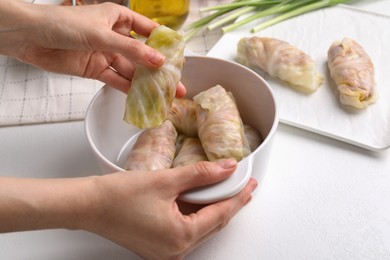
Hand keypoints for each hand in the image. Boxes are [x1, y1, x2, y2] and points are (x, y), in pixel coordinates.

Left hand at [0, 1, 185, 95]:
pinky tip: (142, 98)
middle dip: (158, 70)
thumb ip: (132, 50)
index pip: (148, 30)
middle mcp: (115, 36)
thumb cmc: (63, 24)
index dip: (164, 44)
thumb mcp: (103, 35)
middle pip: (142, 55)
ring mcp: (106, 54)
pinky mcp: (96, 69)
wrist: (31, 38)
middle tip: (175, 83)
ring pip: (131, 70)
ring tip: (163, 95)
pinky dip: (128, 89)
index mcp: (118, 18)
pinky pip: (116, 80)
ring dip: (146, 83)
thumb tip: (158, 61)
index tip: (178, 58)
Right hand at [86, 159, 256, 258]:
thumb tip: (226, 169)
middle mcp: (175, 251)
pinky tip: (199, 199)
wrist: (87, 205)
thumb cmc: (118, 196)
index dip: (238, 197)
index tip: (250, 185)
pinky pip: (185, 229)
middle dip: (228, 203)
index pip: (220, 215)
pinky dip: (195, 213)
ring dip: (211, 208)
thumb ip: (201, 174)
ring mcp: (166, 251)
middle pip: (212, 223)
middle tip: (242, 186)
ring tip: (223, 188)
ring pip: (200, 226)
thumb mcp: (166, 180)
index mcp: (180, 237)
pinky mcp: (158, 245)